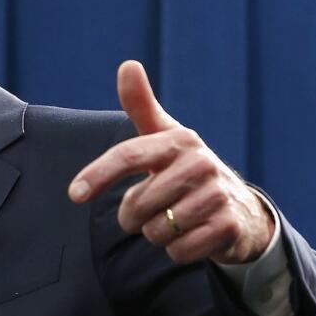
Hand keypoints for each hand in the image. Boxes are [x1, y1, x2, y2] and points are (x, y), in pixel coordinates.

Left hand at [68, 60, 274, 264]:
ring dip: (157, 233)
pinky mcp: (228, 227)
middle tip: (152, 209)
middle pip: (137, 205)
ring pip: (157, 231)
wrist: (240, 208)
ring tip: (176, 220)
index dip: (99, 174)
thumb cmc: (187, 170)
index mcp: (180, 140)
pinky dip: (178, 250)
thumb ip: (141, 105)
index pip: (129, 155)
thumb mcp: (164, 137)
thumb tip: (128, 64)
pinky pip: (179, 251)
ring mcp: (217, 195)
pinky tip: (192, 235)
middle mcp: (201, 164)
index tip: (75, 194)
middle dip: (134, 216)